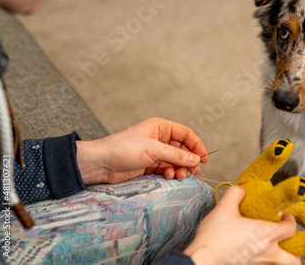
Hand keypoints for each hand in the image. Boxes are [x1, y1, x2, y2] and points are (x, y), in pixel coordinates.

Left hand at [76, 117, 207, 183]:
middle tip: (193, 172)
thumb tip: (195, 160)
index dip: (197, 145)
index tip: (204, 158)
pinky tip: (168, 177)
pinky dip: (170, 173)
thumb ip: (175, 155)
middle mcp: (159, 138)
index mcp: (160, 127)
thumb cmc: (122, 149)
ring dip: (180, 168)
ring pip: (175, 160)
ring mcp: (154, 152)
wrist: (100, 164)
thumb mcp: (152, 150)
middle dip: (188, 160)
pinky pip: (166, 168)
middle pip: (182, 149)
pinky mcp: (149, 165)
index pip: (185, 134)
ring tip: (180, 176)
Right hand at [184, 186, 300, 264]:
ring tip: (270, 250)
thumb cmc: (214, 239)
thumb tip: (240, 190)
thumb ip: (235, 194)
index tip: (285, 216)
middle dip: (295, 252)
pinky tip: (252, 255)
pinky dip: (263, 262)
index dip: (291, 221)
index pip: (291, 229)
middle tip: (288, 243)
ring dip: (279, 258)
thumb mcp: (224, 208)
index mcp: (267, 235)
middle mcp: (267, 254)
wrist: (202, 260)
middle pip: (294, 260)